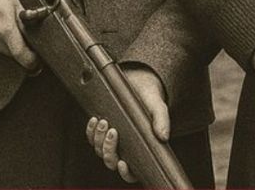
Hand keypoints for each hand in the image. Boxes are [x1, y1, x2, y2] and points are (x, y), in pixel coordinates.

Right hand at [0, 0, 38, 70]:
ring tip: (10, 29)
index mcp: (6, 29)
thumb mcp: (15, 4)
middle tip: (28, 41)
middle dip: (23, 51)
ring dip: (11, 46)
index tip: (38, 61)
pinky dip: (0, 43)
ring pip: (4, 52)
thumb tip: (36, 32)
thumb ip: (25, 21)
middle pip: (14, 55)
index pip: (21, 55)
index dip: (32, 61)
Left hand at [86, 66, 168, 182]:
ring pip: (99, 151)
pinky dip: (91, 131)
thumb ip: (161, 120)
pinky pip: (91, 138)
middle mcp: (124, 148)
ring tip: (104, 122)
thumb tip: (163, 137)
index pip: (132, 172)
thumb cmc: (149, 98)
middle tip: (113, 131)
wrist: (138, 82)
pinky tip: (95, 119)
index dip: (126, 173)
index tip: (123, 163)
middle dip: (108, 150)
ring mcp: (111, 140)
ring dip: (99, 140)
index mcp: (140, 148)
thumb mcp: (157, 107)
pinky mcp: (101, 131)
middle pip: (111, 161)